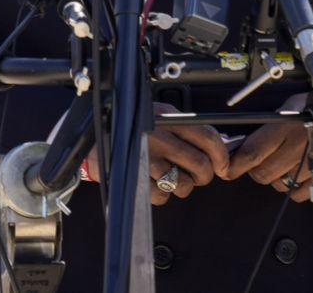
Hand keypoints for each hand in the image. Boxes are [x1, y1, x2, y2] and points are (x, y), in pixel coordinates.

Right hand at [81, 103, 229, 205]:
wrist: (90, 137)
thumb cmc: (128, 126)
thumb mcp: (157, 114)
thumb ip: (185, 127)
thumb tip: (217, 145)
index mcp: (166, 118)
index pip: (207, 137)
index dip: (221, 156)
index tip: (223, 166)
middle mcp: (158, 137)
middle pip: (200, 165)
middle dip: (203, 176)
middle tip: (197, 175)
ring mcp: (146, 159)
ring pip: (184, 185)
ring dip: (181, 186)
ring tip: (169, 176)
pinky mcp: (135, 179)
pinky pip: (162, 197)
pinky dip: (161, 194)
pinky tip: (151, 181)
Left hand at [223, 93, 312, 201]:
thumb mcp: (288, 108)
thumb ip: (267, 129)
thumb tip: (244, 145)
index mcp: (284, 129)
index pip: (252, 153)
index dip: (236, 165)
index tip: (227, 169)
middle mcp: (297, 148)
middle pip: (263, 174)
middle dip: (256, 171)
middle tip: (261, 162)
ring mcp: (312, 165)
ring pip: (280, 185)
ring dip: (276, 178)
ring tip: (284, 163)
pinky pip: (300, 194)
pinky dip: (294, 188)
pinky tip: (297, 174)